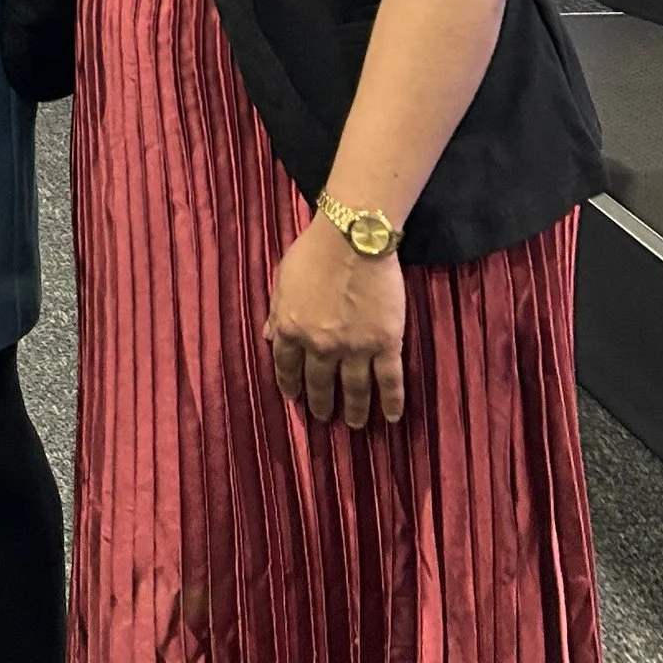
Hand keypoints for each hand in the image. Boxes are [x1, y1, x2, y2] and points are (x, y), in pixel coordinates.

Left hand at [265, 214, 404, 426]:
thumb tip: (270, 337)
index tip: (294, 398)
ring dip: (354, 410)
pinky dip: (392, 402)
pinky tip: (393, 418)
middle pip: (320, 384)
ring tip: (354, 424)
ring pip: (355, 390)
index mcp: (291, 329)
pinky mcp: (385, 344)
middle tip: (323, 417)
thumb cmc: (314, 252)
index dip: (290, 385)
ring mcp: (354, 348)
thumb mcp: (282, 280)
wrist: (352, 239)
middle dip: (320, 403)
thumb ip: (276, 312)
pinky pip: (390, 381)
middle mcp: (320, 346)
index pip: (286, 367)